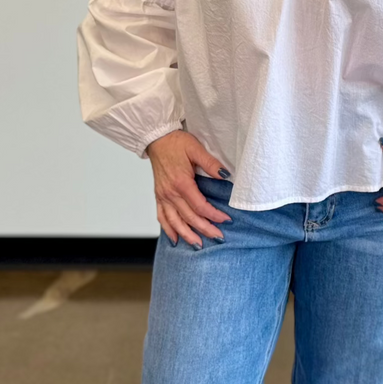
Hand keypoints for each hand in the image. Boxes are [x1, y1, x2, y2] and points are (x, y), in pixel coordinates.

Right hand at [145, 130, 232, 246]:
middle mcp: (170, 192)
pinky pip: (161, 216)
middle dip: (204, 229)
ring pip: (174, 221)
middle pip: (189, 217)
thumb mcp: (196, 149)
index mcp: (181, 182)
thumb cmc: (176, 142)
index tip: (226, 221)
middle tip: (218, 238)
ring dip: (186, 235)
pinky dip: (168, 229)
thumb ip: (211, 163)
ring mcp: (163, 195)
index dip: (213, 215)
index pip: (200, 206)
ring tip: (198, 245)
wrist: (157, 138)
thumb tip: (225, 175)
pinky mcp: (158, 195)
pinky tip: (175, 239)